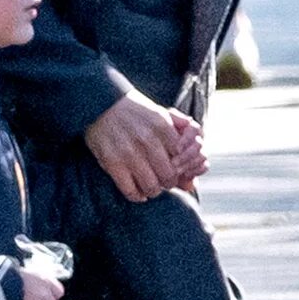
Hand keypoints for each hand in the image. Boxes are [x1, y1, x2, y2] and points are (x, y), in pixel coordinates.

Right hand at [83, 91, 204, 203]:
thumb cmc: (134, 111)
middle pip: (169, 176)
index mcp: (162, 126)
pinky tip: (139, 194)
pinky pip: (130, 190)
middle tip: (165, 181)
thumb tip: (199, 144)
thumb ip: (180, 130)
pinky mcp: (112, 163)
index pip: (183, 158)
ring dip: (154, 190)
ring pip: (152, 186)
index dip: (182, 167)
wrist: (99, 103)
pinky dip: (137, 196)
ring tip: (152, 187)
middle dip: (169, 182)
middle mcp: (148, 140)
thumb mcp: (161, 113)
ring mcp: (129, 153)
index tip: (177, 169)